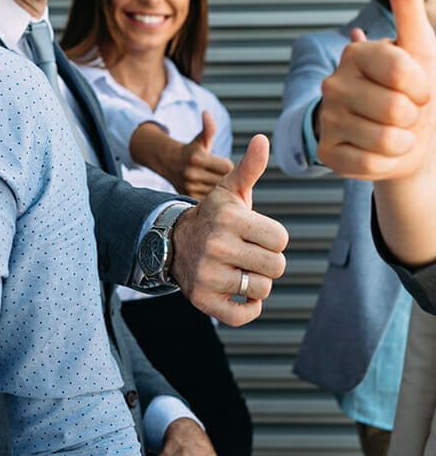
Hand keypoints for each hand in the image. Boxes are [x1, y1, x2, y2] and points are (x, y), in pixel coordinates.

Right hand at [130, 113, 232, 199]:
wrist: (168, 165)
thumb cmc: (191, 150)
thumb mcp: (200, 139)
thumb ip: (208, 128)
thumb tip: (206, 113)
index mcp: (198, 158)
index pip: (227, 166)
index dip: (227, 166)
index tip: (221, 164)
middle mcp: (192, 173)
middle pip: (223, 180)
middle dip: (224, 178)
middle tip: (216, 174)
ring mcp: (189, 187)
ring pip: (217, 191)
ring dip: (219, 188)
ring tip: (211, 182)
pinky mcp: (187, 197)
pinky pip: (209, 199)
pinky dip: (211, 196)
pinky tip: (207, 191)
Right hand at [169, 133, 287, 325]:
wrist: (174, 243)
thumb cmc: (214, 217)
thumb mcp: (230, 190)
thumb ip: (250, 167)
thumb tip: (262, 139)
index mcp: (230, 219)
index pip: (281, 239)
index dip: (273, 238)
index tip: (255, 234)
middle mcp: (217, 246)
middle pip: (276, 266)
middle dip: (267, 261)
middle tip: (248, 254)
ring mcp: (208, 275)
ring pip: (261, 290)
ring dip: (256, 284)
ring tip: (239, 270)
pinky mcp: (202, 300)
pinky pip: (242, 316)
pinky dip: (247, 309)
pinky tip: (239, 294)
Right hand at [317, 0, 435, 265]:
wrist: (413, 140)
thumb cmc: (419, 90)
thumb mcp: (420, 44)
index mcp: (357, 53)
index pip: (402, 70)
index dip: (423, 84)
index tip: (419, 86)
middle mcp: (334, 82)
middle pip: (394, 108)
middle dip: (414, 116)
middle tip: (407, 112)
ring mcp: (328, 118)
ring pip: (384, 138)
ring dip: (403, 141)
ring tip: (396, 131)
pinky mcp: (327, 153)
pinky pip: (367, 164)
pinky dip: (386, 163)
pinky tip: (381, 152)